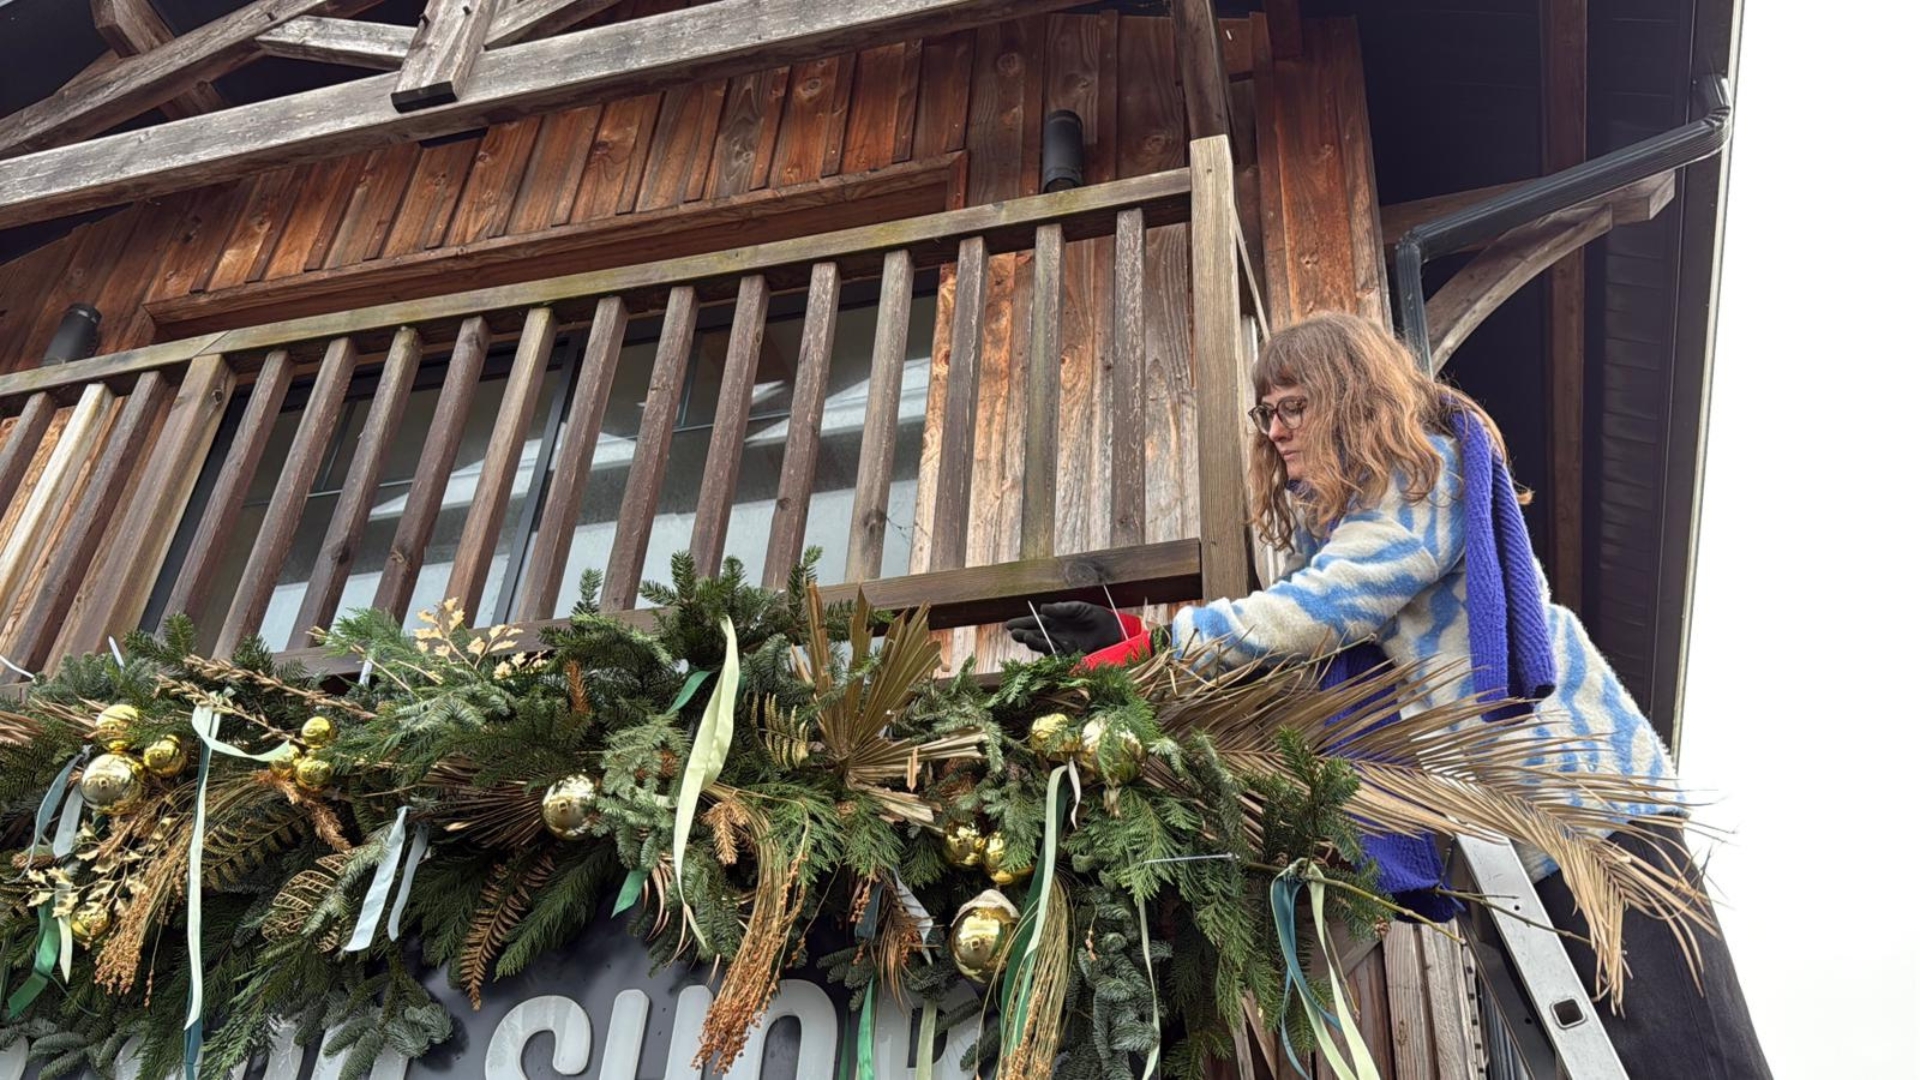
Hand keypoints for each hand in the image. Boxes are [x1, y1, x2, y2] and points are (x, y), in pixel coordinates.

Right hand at [1006, 601, 1126, 655]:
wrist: (1113, 630)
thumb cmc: (1095, 615)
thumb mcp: (1078, 608)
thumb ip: (1061, 608)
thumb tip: (1042, 608)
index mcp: (1054, 621)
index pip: (1034, 622)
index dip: (1022, 624)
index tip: (1009, 625)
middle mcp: (1054, 634)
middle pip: (1035, 635)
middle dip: (1023, 634)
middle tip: (1014, 632)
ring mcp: (1061, 646)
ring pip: (1043, 646)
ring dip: (1033, 642)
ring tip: (1025, 637)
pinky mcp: (1070, 656)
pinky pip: (1056, 656)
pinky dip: (1048, 653)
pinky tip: (1042, 647)